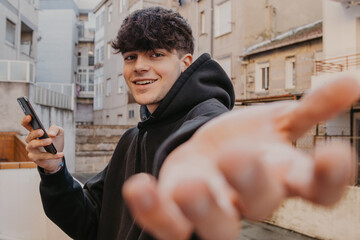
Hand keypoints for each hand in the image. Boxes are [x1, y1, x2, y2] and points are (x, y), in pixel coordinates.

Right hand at [21, 115, 64, 172]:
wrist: (58, 155)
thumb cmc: (56, 141)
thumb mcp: (59, 132)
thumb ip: (56, 129)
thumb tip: (50, 134)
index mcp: (34, 132)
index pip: (26, 125)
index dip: (26, 120)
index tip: (29, 116)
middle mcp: (30, 140)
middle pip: (29, 136)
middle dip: (35, 133)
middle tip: (42, 131)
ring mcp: (32, 150)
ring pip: (33, 146)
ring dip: (41, 143)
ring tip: (50, 141)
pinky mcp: (36, 159)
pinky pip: (43, 156)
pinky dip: (52, 155)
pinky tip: (60, 154)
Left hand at [123, 75, 359, 239]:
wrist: (206, 151)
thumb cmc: (245, 140)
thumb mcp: (276, 122)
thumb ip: (311, 109)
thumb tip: (353, 83)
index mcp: (281, 177)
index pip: (316, 190)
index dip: (329, 178)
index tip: (336, 154)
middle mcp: (250, 198)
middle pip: (259, 204)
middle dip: (250, 182)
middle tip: (237, 155)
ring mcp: (213, 207)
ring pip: (215, 223)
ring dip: (204, 206)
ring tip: (191, 183)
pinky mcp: (177, 210)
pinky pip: (167, 222)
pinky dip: (153, 209)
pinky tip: (139, 188)